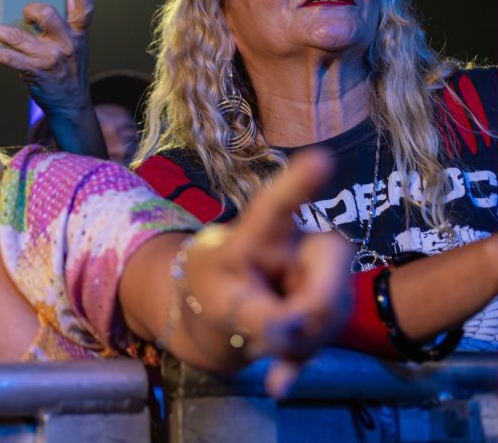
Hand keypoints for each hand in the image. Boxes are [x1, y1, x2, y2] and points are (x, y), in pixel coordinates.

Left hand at [0, 0, 92, 118]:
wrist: (71, 104)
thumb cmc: (70, 69)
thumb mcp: (78, 45)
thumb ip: (72, 20)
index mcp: (78, 35)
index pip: (85, 11)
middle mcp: (65, 45)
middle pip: (47, 15)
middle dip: (31, 10)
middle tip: (23, 15)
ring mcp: (49, 58)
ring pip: (18, 37)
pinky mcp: (34, 72)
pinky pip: (9, 58)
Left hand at [182, 150, 352, 396]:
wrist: (217, 311)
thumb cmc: (214, 286)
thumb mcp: (218, 299)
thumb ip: (254, 313)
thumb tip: (293, 334)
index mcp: (263, 230)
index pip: (280, 205)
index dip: (299, 184)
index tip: (320, 159)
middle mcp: (301, 244)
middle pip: (329, 270)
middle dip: (308, 309)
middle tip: (271, 333)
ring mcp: (320, 277)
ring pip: (327, 314)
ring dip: (292, 341)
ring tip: (253, 340)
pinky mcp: (326, 309)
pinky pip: (323, 337)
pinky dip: (296, 363)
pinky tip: (277, 383)